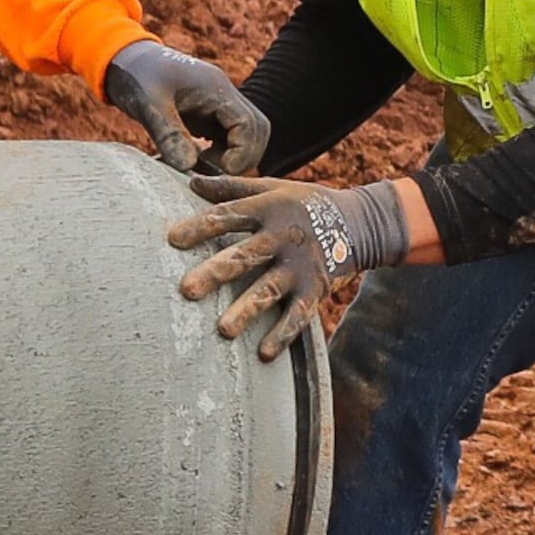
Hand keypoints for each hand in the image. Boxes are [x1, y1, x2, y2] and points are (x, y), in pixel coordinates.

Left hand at [102, 38, 269, 172]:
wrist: (124, 59)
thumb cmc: (136, 76)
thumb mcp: (149, 105)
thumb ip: (169, 135)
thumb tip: (188, 167)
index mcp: (216, 88)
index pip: (249, 124)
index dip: (241, 153)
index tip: (218, 170)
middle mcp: (224, 95)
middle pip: (257, 130)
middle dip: (243, 157)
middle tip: (213, 173)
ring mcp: (219, 104)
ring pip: (247, 134)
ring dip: (233, 156)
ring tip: (201, 167)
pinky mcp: (209, 114)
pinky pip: (228, 136)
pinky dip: (220, 153)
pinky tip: (195, 161)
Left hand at [167, 174, 411, 358]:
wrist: (363, 223)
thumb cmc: (307, 204)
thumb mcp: (273, 188)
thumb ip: (233, 187)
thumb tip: (192, 181)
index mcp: (268, 210)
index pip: (229, 216)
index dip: (201, 227)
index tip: (172, 239)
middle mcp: (282, 238)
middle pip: (245, 255)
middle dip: (216, 272)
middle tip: (187, 290)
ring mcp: (300, 266)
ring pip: (269, 290)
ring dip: (246, 310)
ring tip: (223, 330)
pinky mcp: (316, 290)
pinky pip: (299, 316)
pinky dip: (283, 334)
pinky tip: (264, 354)